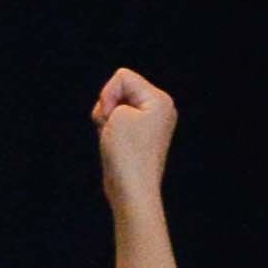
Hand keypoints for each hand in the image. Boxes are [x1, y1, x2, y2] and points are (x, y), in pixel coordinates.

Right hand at [90, 67, 180, 202]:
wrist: (132, 190)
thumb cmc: (126, 153)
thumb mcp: (116, 113)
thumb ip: (114, 97)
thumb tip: (117, 109)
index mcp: (160, 99)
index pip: (123, 77)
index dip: (108, 94)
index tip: (112, 117)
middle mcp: (161, 108)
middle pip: (120, 90)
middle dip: (108, 107)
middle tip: (112, 129)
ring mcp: (152, 123)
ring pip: (116, 106)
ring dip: (107, 120)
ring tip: (112, 139)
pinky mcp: (142, 136)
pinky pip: (119, 122)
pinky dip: (110, 130)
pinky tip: (113, 145)